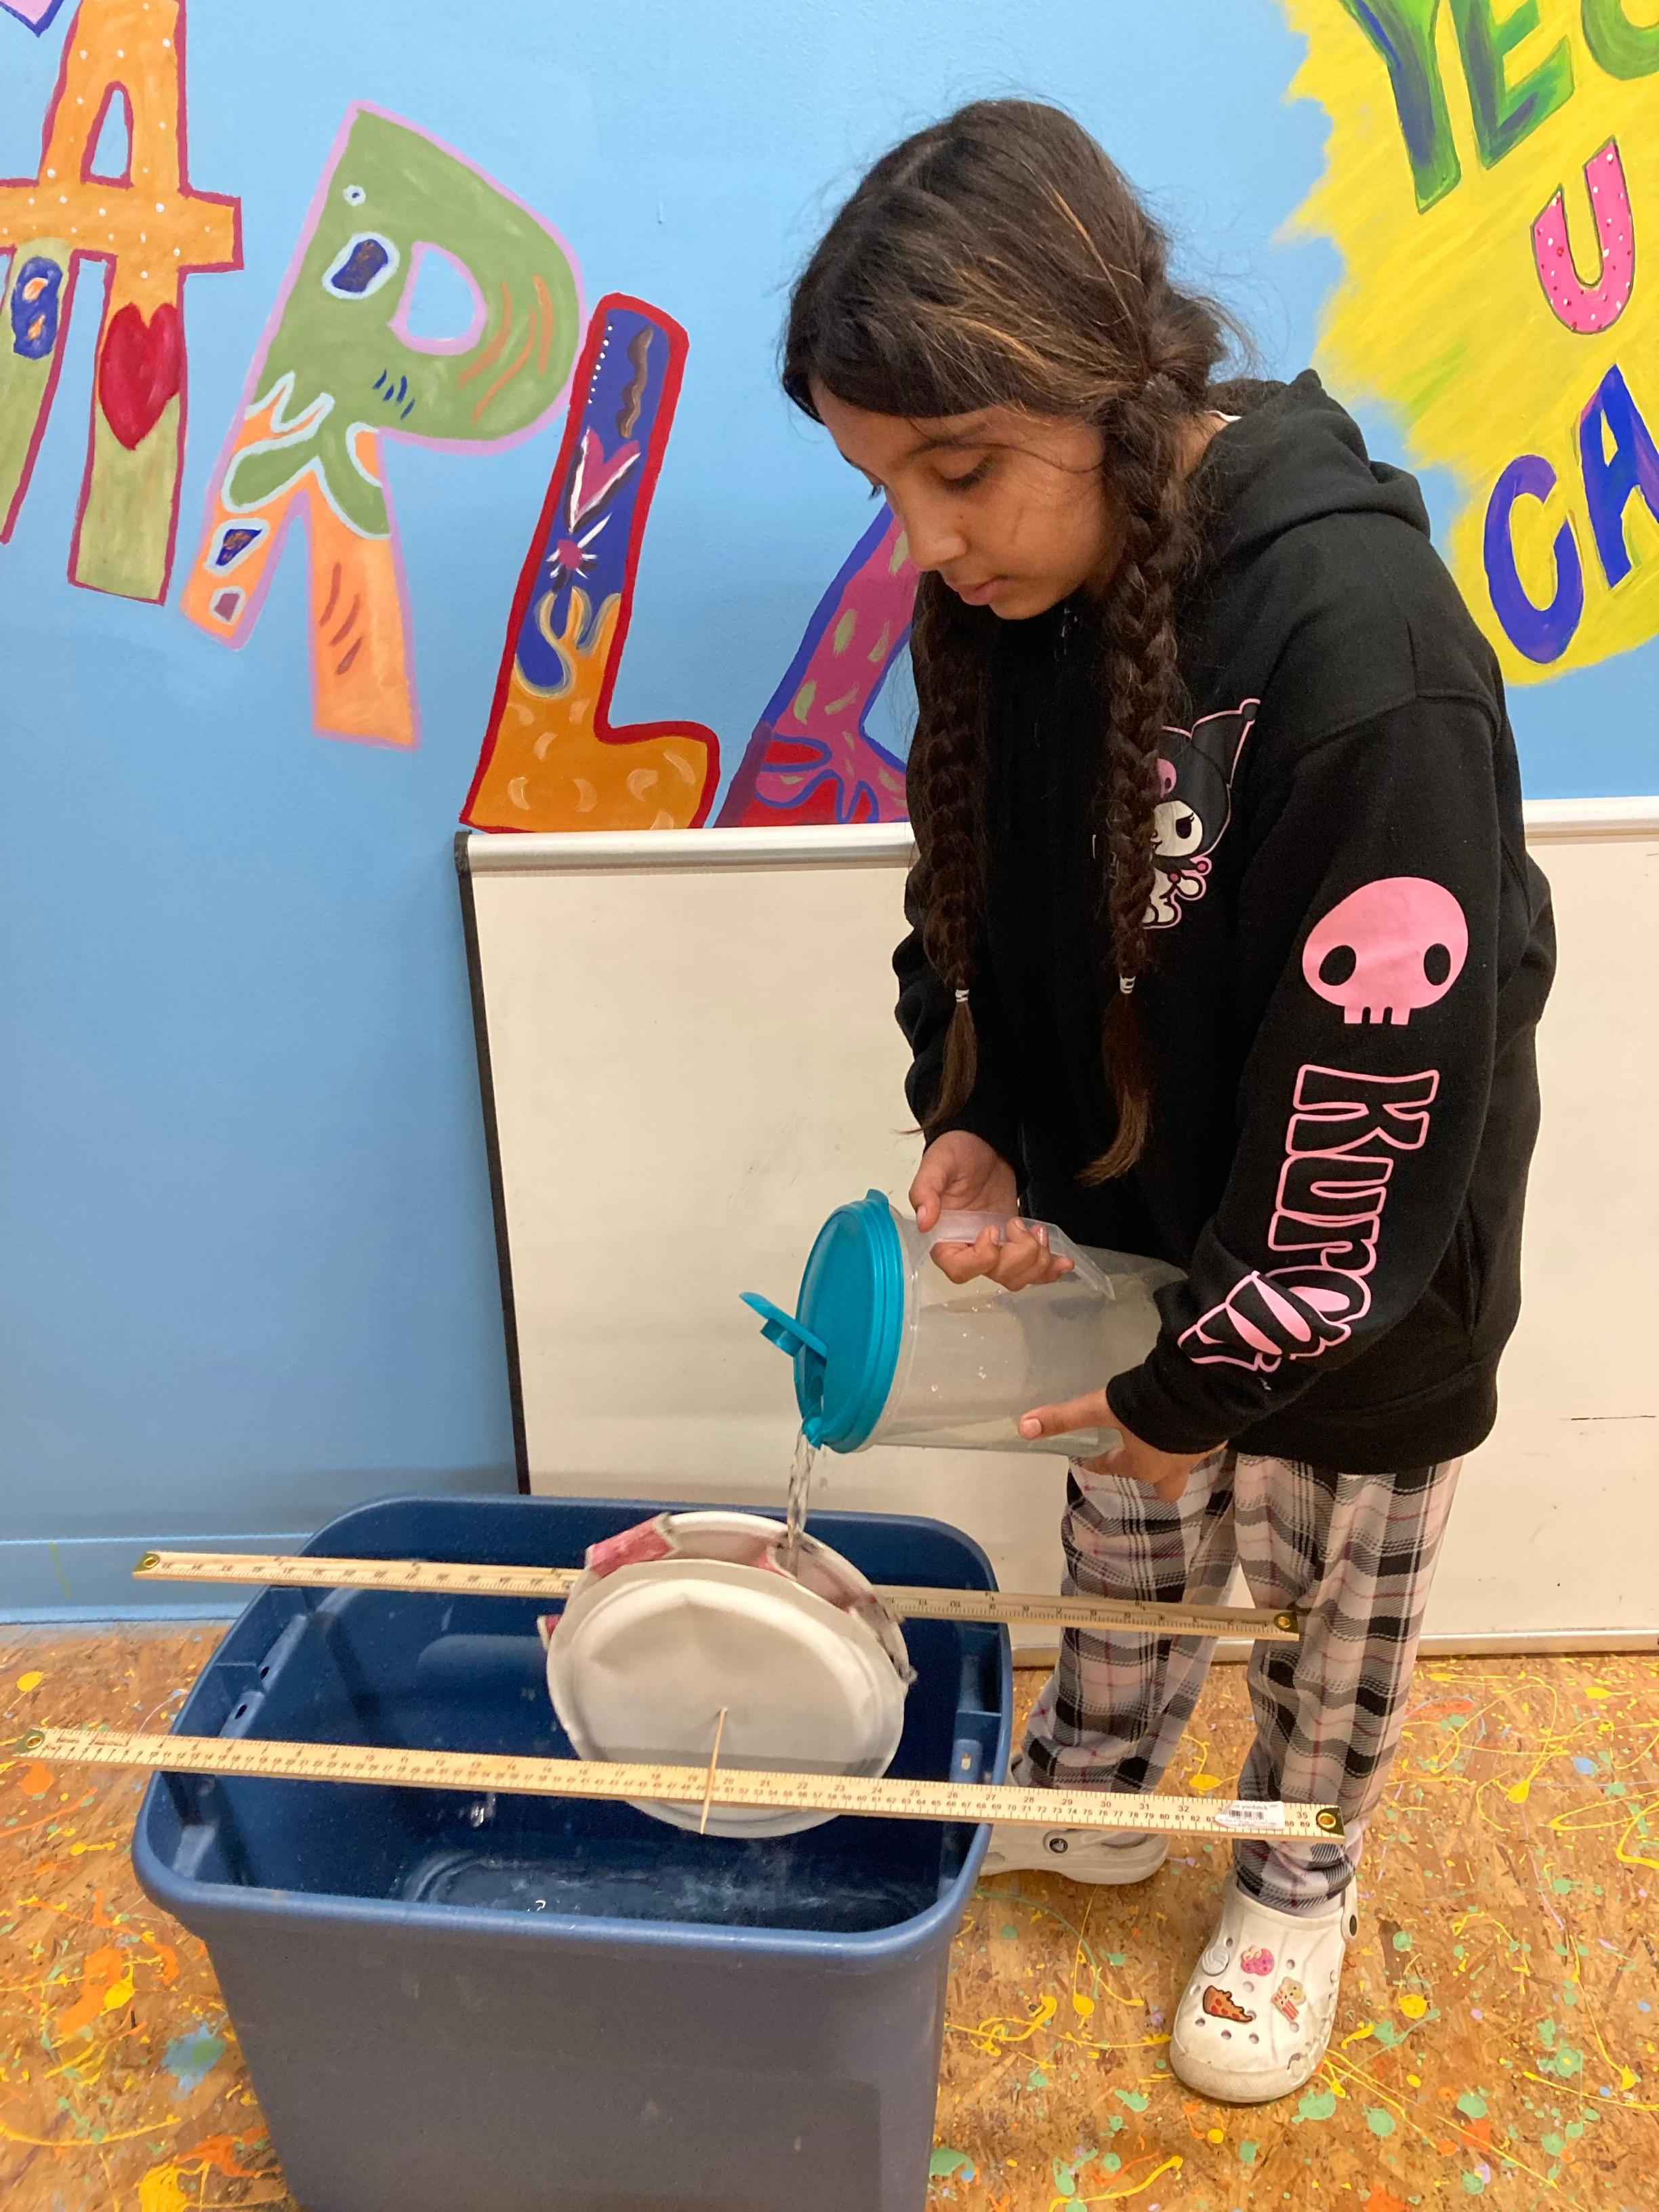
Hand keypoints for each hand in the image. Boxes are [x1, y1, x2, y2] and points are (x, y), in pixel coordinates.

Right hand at [910, 1133, 1074, 1291]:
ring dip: (1036, 1260)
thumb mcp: (937, 1164)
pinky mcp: (1016, 1242)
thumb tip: (924, 1221)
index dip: (980, 1259)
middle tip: (1021, 1225)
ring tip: (1039, 1231)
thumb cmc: (955, 1153)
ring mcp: (996, 1247)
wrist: (982, 1143)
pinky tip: (1062, 1260)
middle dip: (1017, 1256)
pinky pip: (1033, 1268)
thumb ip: (925, 1191)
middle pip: (995, 1275)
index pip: (959, 1270)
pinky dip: (1050, 1269)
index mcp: (945, 1236)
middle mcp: (970, 1248)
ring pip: (1017, 1277)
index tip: (992, 1230)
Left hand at [1017, 1389, 1216, 1503]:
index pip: (1116, 1469)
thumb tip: (1022, 1427)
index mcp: (1142, 1465)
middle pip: (1167, 1489)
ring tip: (1171, 1437)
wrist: (1201, 1391)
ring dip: (1178, 1457)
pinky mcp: (1220, 1434)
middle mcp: (1173, 1467)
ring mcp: (1200, 1453)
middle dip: (1156, 1481)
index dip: (1102, 1463)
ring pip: (1188, 1465)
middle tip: (1146, 1463)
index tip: (1094, 1459)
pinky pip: (1207, 1441)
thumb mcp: (1100, 1408)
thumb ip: (1064, 1417)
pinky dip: (1199, 1434)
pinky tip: (1195, 1419)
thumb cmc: (1147, 1406)